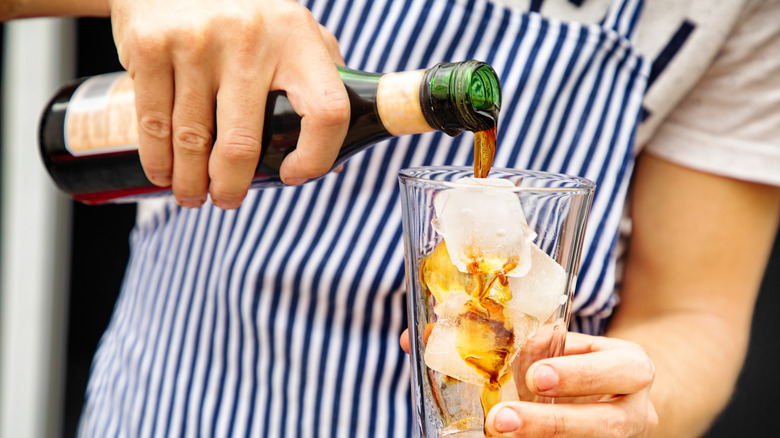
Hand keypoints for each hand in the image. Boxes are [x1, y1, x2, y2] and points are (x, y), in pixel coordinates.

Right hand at [108, 0, 348, 208]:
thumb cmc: (245, 17)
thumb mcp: (293, 31)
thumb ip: (321, 81)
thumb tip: (334, 158)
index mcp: (297, 37)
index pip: (327, 111)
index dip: (317, 156)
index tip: (293, 175)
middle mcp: (250, 37)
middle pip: (244, 143)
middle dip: (232, 187)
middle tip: (226, 199)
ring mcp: (197, 41)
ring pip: (193, 141)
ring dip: (190, 182)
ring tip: (191, 194)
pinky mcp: (151, 45)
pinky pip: (154, 122)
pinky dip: (158, 160)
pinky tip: (163, 173)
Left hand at [485, 333, 657, 436]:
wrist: (618, 392)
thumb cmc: (591, 362)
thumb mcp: (580, 346)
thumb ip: (552, 344)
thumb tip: (520, 348)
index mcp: (635, 368)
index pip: (618, 370)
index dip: (577, 374)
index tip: (534, 376)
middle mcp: (638, 409)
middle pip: (607, 423)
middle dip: (552, 422)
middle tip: (504, 418)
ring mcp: (628, 437)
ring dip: (541, 436)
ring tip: (503, 430)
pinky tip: (515, 437)